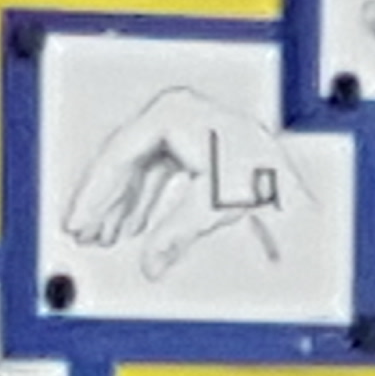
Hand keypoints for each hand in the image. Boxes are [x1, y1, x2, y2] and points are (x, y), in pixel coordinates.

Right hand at [60, 90, 292, 279]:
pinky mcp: (190, 139)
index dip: (94, 195)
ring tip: (104, 238)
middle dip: (104, 203)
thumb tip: (149, 265)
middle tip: (83, 235)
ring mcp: (182, 122)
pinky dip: (143, 199)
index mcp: (172, 114)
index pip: (118, 155)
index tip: (77, 223)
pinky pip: (154, 170)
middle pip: (123, 160)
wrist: (297, 173)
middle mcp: (174, 110)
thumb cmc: (264, 174)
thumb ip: (174, 236)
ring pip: (137, 167)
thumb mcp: (214, 206)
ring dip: (120, 205)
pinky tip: (131, 227)